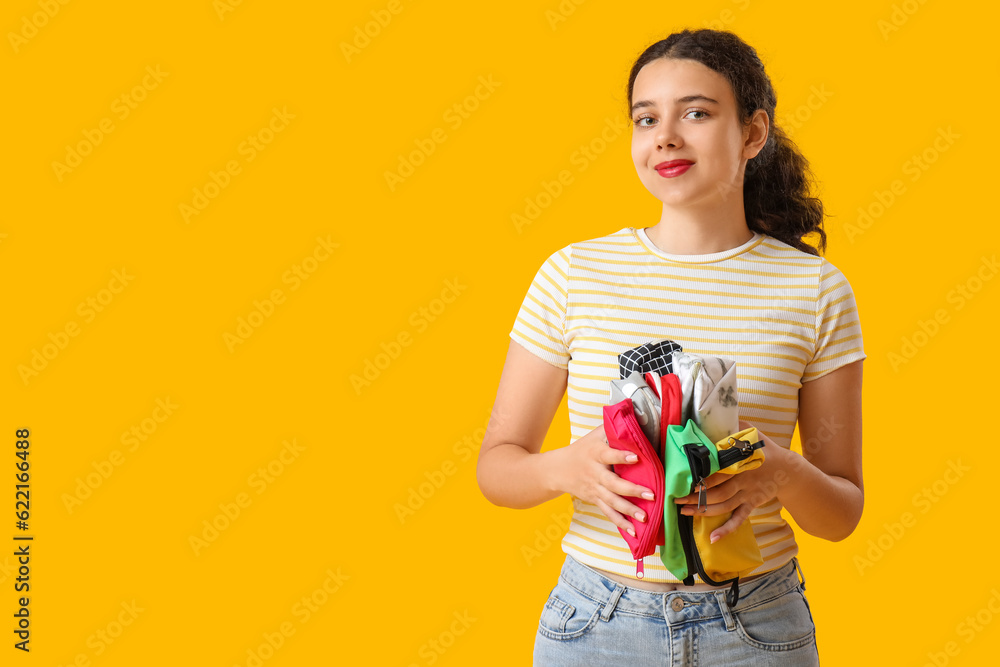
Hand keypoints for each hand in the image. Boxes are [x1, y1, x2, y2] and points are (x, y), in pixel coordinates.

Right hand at [552, 423, 655, 538]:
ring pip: (612, 502)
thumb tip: (631, 414)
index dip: (621, 457)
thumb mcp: (594, 436)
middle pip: (613, 484)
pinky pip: (608, 513)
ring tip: (644, 517)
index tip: (636, 457)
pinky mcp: (595, 500)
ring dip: (629, 510)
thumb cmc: (581, 450)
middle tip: (650, 494)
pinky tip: (633, 531)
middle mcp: (595, 474)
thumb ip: (612, 428)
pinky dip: (620, 523)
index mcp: (595, 454)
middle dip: (632, 490)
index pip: (608, 455)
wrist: (557, 470)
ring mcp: (594, 489)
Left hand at [672, 420, 788, 542]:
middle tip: (675, 498)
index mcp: (740, 463)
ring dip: (702, 511)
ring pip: (723, 506)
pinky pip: (738, 519)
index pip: (717, 472)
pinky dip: (726, 529)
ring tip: (683, 512)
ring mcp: (747, 495)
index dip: (700, 478)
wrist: (789, 470)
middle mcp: (743, 481)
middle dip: (695, 496)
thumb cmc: (766, 450)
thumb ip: (735, 426)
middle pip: (716, 491)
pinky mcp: (751, 505)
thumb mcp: (752, 434)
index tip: (683, 479)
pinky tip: (713, 538)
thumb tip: (719, 413)